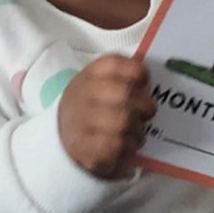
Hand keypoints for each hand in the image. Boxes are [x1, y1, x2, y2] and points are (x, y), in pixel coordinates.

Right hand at [58, 55, 156, 178]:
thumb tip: (149, 80)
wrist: (64, 134)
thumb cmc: (93, 105)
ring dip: (138, 130)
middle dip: (145, 105)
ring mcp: (81, 121)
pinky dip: (128, 148)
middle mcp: (84, 93)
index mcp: (91, 74)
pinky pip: (116, 146)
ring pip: (124, 122)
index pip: (115, 64)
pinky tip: (127, 146)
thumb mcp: (100, 83)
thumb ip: (124, 77)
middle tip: (147, 113)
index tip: (145, 82)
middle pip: (125, 94)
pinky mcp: (84, 147)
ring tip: (136, 133)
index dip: (137, 71)